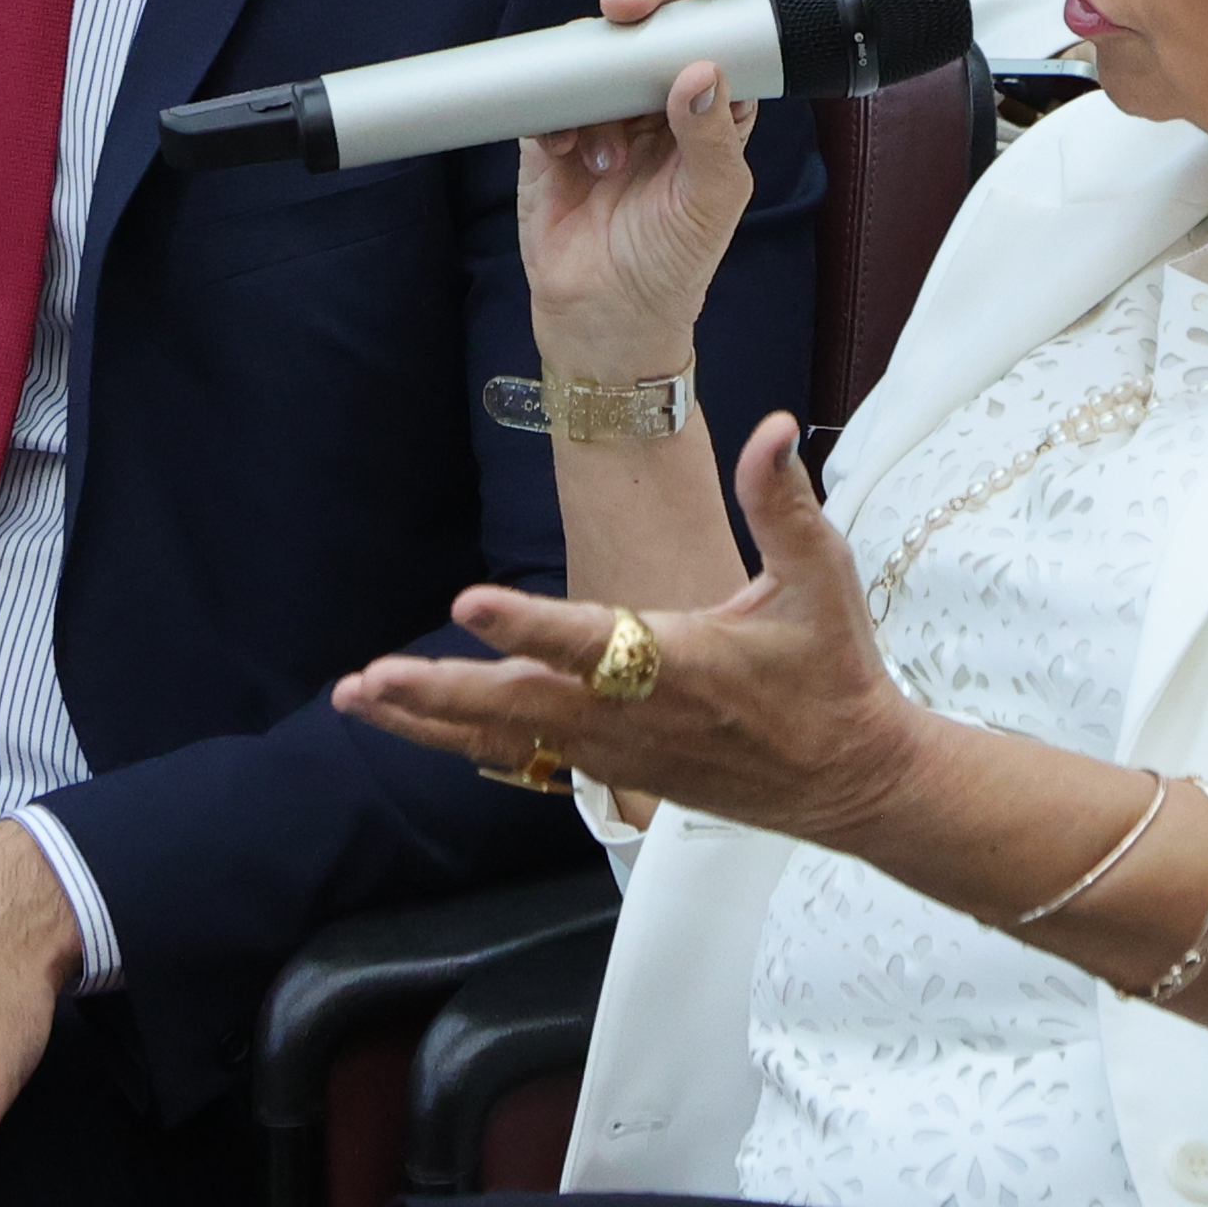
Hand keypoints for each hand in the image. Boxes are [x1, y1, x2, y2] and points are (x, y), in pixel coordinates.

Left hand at [339, 419, 932, 845]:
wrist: (849, 779)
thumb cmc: (833, 674)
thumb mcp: (822, 581)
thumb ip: (785, 504)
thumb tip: (770, 427)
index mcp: (680, 662)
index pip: (591, 639)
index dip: (528, 624)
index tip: (468, 601)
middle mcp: (636, 714)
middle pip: (521, 704)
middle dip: (440, 691)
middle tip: (369, 679)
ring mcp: (618, 750)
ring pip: (509, 737)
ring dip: (430, 719)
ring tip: (358, 697)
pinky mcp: (614, 771)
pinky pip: (525, 755)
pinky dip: (465, 739)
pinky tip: (413, 724)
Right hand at [515, 0, 763, 375]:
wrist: (602, 319)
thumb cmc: (673, 265)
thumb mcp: (711, 203)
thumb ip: (712, 136)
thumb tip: (700, 70)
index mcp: (716, 108)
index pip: (722, 30)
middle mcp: (661, 100)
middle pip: (654, 20)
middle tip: (627, 4)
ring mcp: (605, 112)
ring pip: (597, 49)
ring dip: (596, 78)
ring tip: (606, 149)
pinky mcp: (553, 133)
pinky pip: (548, 94)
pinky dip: (554, 114)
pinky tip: (567, 152)